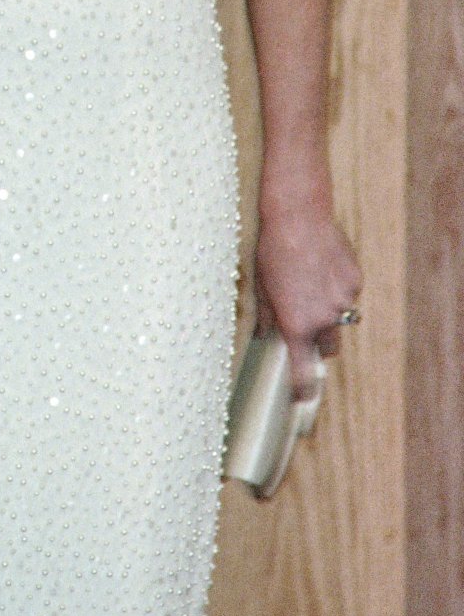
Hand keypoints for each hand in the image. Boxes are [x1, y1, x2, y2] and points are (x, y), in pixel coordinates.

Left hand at [254, 178, 361, 398]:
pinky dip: (337, 288)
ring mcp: (343, 300)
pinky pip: (347, 294)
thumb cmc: (271, 251)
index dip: (304, 389)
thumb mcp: (261, 287)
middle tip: (306, 323)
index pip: (304, 371)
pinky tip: (321, 266)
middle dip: (319, 343)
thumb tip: (265, 336)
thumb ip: (266, 317)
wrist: (298, 216)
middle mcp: (324, 318)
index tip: (302, 399)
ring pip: (340, 320)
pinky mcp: (355, 281)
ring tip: (310, 281)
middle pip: (328, 349)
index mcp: (297, 324)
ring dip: (328, 312)